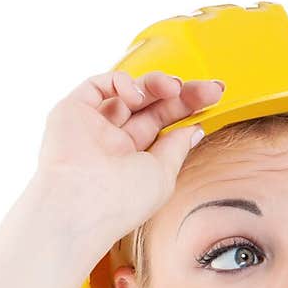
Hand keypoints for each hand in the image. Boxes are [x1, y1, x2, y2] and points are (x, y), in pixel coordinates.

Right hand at [35, 69, 226, 243]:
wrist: (81, 204)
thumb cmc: (120, 201)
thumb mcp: (163, 176)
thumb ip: (176, 149)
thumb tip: (193, 129)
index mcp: (133, 162)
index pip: (163, 125)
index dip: (188, 108)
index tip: (214, 97)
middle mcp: (113, 143)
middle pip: (151, 106)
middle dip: (181, 93)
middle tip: (210, 88)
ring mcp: (93, 127)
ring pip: (129, 92)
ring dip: (156, 84)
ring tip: (174, 88)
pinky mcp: (73, 111)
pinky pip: (100, 85)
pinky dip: (122, 83)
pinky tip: (137, 96)